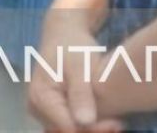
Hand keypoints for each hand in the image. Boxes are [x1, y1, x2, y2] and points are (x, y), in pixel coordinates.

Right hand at [28, 12, 122, 131]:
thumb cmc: (72, 46)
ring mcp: (42, 109)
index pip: (67, 127)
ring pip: (68, 129)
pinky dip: (87, 125)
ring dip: (91, 129)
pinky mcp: (50, 109)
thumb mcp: (79, 66)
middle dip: (94, 130)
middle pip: (66, 131)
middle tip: (120, 123)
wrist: (64, 33)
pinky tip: (105, 119)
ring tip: (115, 122)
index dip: (93, 129)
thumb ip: (80, 94)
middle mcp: (36, 107)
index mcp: (40, 97)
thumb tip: (85, 122)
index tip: (117, 124)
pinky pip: (68, 124)